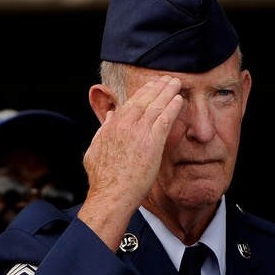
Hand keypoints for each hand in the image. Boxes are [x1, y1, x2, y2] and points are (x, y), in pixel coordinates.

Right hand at [78, 75, 182, 248]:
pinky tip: (180, 100)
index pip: (130, 103)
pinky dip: (173, 107)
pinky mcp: (152, 142)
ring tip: (176, 83)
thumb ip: (103, 131)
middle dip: (157, 86)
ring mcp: (139, 132)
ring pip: (156, 105)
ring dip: (168, 91)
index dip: (142, 92)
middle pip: (144, 99)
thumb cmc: (102, 179)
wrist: (111, 195)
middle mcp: (125, 125)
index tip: (150, 86)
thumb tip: (108, 116)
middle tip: (167, 79)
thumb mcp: (94, 150)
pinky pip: (166, 118)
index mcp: (111, 126)